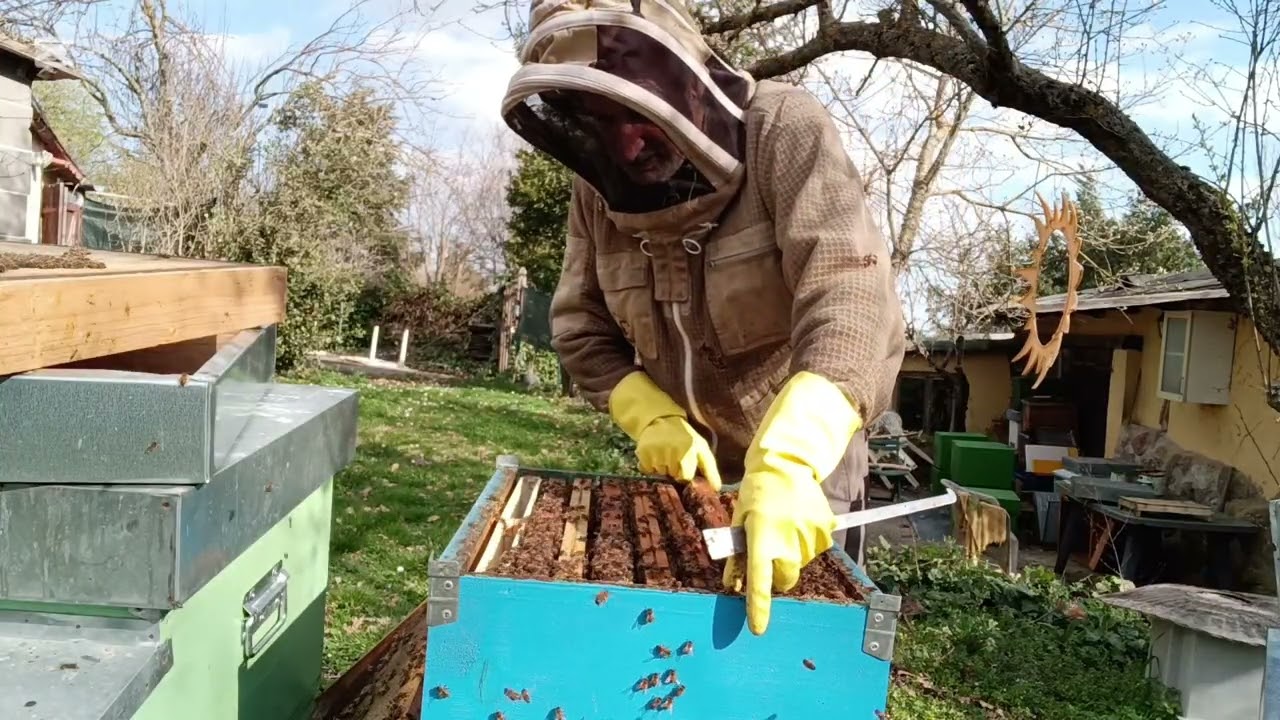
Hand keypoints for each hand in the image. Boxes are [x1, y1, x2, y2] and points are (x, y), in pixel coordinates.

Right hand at [634, 415, 721, 489]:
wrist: (661, 419)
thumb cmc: (685, 438)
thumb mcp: (701, 449)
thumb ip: (710, 470)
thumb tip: (717, 489)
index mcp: (692, 448)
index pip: (686, 476)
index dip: (685, 473)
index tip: (683, 465)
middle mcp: (675, 449)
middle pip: (673, 475)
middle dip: (673, 470)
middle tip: (673, 456)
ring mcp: (659, 451)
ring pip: (660, 473)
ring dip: (662, 467)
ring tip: (663, 452)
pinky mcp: (644, 452)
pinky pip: (647, 469)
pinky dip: (649, 465)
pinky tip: (653, 454)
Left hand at [720, 371, 861, 634]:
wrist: (788, 464)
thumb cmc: (757, 492)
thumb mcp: (740, 519)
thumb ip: (736, 553)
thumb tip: (731, 584)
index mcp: (762, 536)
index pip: (760, 580)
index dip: (758, 606)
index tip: (758, 628)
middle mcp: (788, 540)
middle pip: (785, 580)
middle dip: (776, 575)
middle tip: (769, 554)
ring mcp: (810, 537)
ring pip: (799, 564)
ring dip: (790, 555)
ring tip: (783, 526)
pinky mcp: (825, 531)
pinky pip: (812, 550)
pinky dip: (803, 543)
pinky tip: (796, 521)